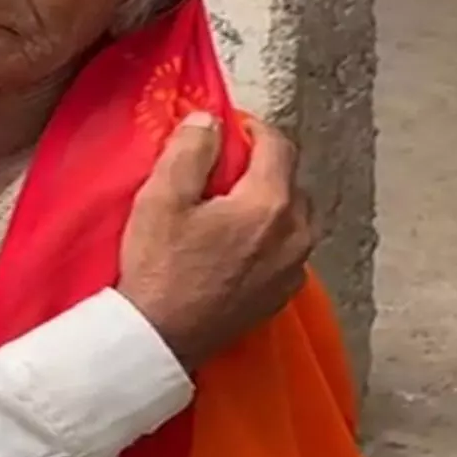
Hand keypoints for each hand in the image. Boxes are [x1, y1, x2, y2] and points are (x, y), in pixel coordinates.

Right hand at [117, 112, 313, 369]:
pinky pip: (287, 248)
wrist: (161, 337)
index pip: (278, 145)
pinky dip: (268, 235)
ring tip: (228, 205)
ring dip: (268, 201)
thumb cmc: (159, 266)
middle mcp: (296, 234)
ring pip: (293, 216)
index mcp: (270, 204)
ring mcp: (294, 268)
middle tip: (222, 166)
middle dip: (261, 166)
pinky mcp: (284, 293)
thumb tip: (210, 120)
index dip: (252, 128)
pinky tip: (234, 243)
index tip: (226, 127)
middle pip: (291, 180)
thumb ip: (190, 150)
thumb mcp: (162, 197)